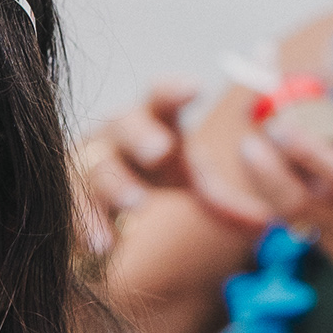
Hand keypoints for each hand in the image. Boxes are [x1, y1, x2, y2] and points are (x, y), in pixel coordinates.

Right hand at [73, 82, 267, 255]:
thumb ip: (227, 201)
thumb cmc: (151, 180)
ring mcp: (88, 163)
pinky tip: (104, 244)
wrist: (100, 203)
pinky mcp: (66, 195)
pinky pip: (75, 208)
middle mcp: (116, 135)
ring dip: (117, 185)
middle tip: (160, 150)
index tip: (195, 88)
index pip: (161, 96)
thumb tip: (266, 223)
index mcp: (152, 120)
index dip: (174, 90)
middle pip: (124, 124)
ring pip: (98, 169)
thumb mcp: (193, 184)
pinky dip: (89, 225)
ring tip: (137, 203)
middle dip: (141, 135)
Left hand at [233, 112, 332, 313]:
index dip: (301, 147)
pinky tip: (281, 179)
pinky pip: (304, 228)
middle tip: (250, 144)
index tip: (281, 125)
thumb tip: (331, 120)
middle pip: (296, 202)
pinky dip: (287, 200)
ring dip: (267, 185)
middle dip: (264, 170)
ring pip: (292, 218)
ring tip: (257, 157)